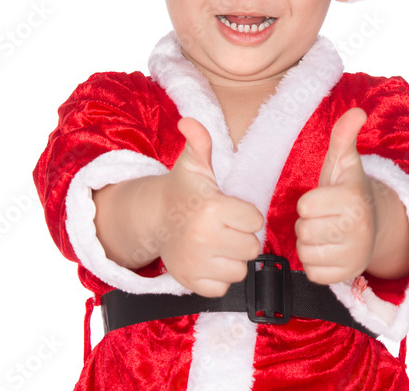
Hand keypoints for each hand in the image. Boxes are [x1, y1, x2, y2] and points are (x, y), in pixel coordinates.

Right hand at [157, 117, 263, 297]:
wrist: (154, 217)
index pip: (255, 221)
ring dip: (232, 259)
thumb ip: (200, 141)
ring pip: (240, 270)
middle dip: (241, 237)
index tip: (229, 209)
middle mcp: (203, 237)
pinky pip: (223, 287)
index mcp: (211, 208)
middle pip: (251, 248)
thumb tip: (188, 121)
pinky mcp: (191, 282)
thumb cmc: (183, 190)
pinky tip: (208, 259)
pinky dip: (218, 277)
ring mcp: (196, 262)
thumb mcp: (193, 164)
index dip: (245, 215)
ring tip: (216, 243)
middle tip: (223, 227)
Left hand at [295, 108, 375, 284]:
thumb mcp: (344, 163)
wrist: (375, 226)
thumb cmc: (349, 191)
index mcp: (353, 200)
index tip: (324, 199)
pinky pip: (312, 272)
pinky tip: (329, 250)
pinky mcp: (347, 276)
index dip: (309, 202)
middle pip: (303, 229)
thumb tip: (357, 111)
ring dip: (310, 242)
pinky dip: (315, 263)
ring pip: (305, 251)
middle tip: (325, 217)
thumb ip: (343, 136)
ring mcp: (354, 256)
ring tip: (327, 232)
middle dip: (308, 223)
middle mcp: (357, 230)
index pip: (305, 206)